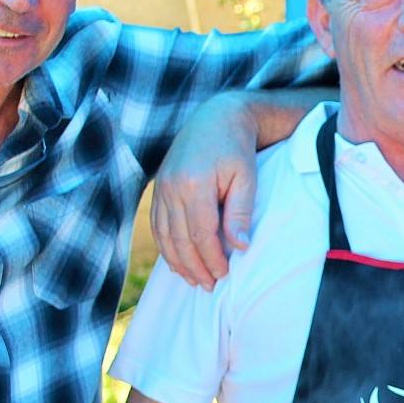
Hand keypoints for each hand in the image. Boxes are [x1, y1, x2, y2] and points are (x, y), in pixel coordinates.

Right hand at [152, 96, 261, 287]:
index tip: (224, 275)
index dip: (211, 258)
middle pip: (180, 238)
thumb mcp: (246, 177)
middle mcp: (171, 186)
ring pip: (165, 235)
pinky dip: (166, 247)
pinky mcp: (158, 188)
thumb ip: (240, 211)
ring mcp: (160, 187)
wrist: (215, 117)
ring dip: (179, 261)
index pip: (201, 233)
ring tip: (195, 280)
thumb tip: (240, 246)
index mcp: (194, 183)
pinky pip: (157, 225)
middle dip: (195, 266)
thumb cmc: (236, 148)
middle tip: (210, 286)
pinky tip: (178, 262)